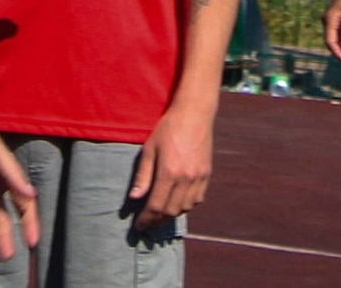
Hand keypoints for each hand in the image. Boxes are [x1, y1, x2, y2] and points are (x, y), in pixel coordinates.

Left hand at [128, 102, 213, 231]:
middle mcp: (186, 179)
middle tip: (148, 223)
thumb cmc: (168, 128)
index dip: (146, 219)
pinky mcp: (207, 174)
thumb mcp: (149, 149)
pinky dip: (186, 206)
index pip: (156, 205)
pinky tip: (178, 204)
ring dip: (172, 215)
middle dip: (157, 221)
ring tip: (160, 215)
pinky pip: (197, 199)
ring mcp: (199, 177)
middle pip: (171, 211)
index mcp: (169, 172)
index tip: (139, 225)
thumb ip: (143, 175)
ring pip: (185, 208)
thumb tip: (134, 197)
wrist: (194, 114)